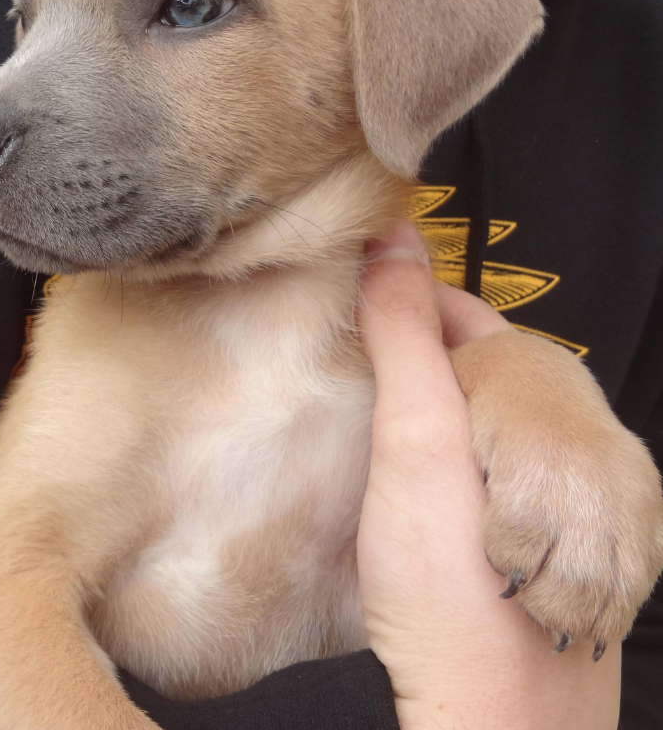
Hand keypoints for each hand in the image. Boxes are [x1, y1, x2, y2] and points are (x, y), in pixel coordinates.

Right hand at [356, 221, 620, 729]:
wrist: (499, 716)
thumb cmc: (453, 580)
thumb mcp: (416, 435)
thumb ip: (403, 333)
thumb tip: (389, 236)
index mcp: (544, 392)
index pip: (464, 315)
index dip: (403, 302)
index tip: (349, 308)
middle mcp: (573, 431)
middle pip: (476, 364)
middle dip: (412, 355)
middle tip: (346, 367)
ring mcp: (568, 486)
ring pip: (484, 414)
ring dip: (428, 405)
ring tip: (370, 419)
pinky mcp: (554, 531)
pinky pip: (495, 462)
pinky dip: (450, 453)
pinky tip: (412, 480)